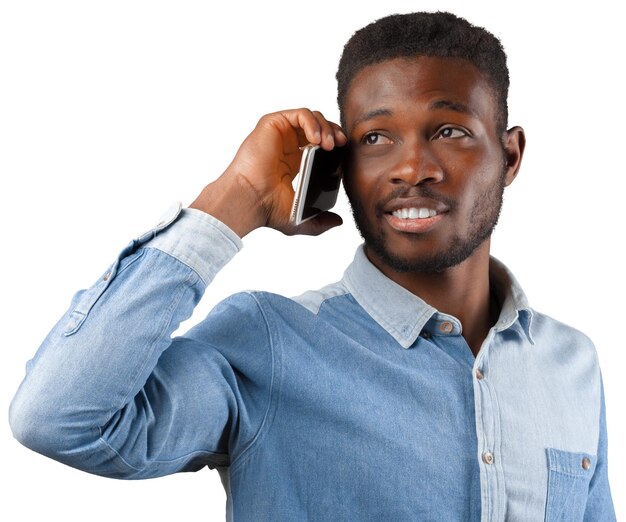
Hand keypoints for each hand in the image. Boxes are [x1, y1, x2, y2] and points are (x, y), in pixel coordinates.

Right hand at [190, 108, 347, 237]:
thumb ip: (320, 222)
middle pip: (318, 126)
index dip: (334, 144)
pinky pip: (299, 114)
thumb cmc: (266, 209)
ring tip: (330, 143)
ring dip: (325, 127)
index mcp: (294, 162)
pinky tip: (317, 139)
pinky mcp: (272, 125)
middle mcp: (287, 145)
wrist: (250, 201)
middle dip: (334, 131)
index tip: (344, 152)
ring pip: (311, 117)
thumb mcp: (300, 219)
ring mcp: (279, 134)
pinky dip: (312, 122)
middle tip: (341, 143)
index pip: (320, 143)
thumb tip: (339, 221)